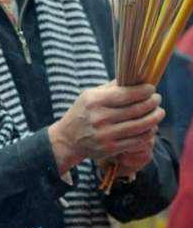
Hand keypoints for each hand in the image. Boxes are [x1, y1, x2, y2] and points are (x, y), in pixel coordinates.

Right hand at [48, 82, 163, 172]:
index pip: (125, 94)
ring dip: (153, 119)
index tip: (152, 88)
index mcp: (94, 101)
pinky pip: (136, 141)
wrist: (68, 139)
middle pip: (135, 110)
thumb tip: (131, 79)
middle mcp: (100, 117)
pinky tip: (151, 127)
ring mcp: (106, 134)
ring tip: (159, 113)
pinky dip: (147, 133)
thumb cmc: (82, 113)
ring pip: (139, 126)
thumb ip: (110, 88)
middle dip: (151, 103)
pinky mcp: (111, 148)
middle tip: (158, 99)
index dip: (142, 91)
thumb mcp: (89, 95)